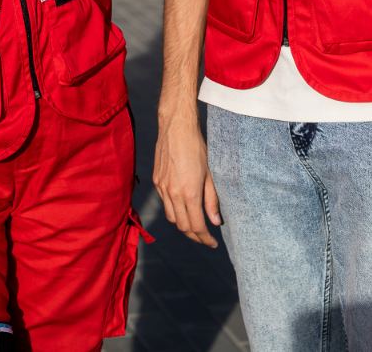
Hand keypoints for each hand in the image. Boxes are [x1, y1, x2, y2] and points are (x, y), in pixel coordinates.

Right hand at [153, 113, 221, 247]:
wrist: (176, 127)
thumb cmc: (197, 147)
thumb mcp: (210, 174)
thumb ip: (212, 200)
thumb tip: (215, 222)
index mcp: (189, 193)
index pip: (196, 226)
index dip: (205, 238)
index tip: (212, 243)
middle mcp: (172, 193)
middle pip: (182, 226)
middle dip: (195, 236)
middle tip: (206, 237)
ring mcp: (162, 188)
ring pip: (172, 217)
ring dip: (183, 225)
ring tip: (195, 224)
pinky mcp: (156, 181)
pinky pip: (165, 204)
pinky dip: (174, 211)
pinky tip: (184, 206)